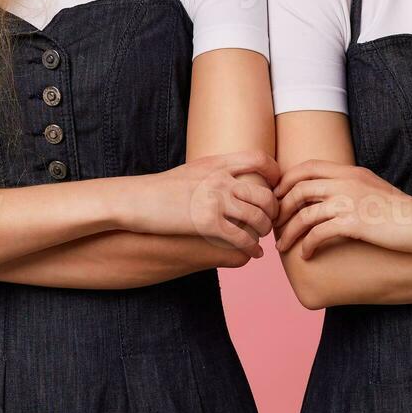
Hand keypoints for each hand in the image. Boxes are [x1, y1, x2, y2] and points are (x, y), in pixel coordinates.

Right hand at [126, 151, 282, 257]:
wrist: (135, 200)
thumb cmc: (159, 188)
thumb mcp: (190, 170)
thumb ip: (213, 172)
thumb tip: (227, 178)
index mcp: (217, 163)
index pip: (259, 159)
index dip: (275, 172)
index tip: (276, 186)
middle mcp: (221, 179)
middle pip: (264, 194)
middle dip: (273, 210)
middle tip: (272, 220)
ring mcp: (216, 201)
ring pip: (257, 218)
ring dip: (263, 231)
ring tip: (261, 238)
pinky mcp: (208, 224)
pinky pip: (241, 238)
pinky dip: (251, 247)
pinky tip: (253, 253)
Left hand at [274, 160, 411, 258]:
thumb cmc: (399, 211)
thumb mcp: (373, 188)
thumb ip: (351, 185)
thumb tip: (331, 193)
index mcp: (350, 171)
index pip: (308, 166)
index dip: (287, 180)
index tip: (278, 196)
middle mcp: (346, 182)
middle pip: (299, 188)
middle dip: (281, 207)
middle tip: (274, 223)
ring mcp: (349, 202)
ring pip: (304, 213)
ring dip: (289, 232)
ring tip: (282, 246)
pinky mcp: (354, 223)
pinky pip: (319, 233)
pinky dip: (307, 245)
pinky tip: (306, 255)